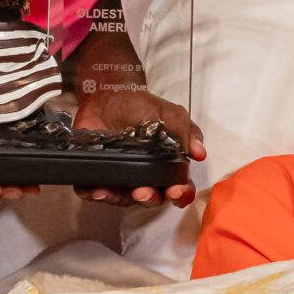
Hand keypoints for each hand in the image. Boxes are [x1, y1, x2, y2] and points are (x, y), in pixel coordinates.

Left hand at [69, 87, 204, 207]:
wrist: (108, 94)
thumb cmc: (139, 104)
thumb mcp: (170, 114)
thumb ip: (187, 132)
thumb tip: (199, 152)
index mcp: (167, 165)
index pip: (178, 187)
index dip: (180, 194)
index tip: (176, 190)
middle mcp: (146, 174)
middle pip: (152, 198)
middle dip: (149, 198)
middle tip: (144, 191)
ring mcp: (123, 176)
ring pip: (122, 199)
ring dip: (117, 199)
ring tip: (112, 191)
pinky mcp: (100, 175)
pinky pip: (96, 191)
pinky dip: (93, 193)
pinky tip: (93, 190)